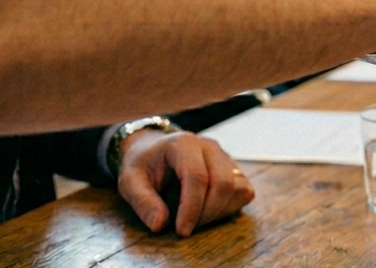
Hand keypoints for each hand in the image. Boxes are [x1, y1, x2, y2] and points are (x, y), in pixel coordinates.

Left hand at [117, 130, 254, 235]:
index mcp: (183, 144)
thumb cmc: (142, 165)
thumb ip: (143, 202)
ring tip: (196, 217)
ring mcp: (225, 155)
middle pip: (223, 183)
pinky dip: (231, 205)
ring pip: (237, 187)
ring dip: (219, 210)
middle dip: (207, 212)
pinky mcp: (233, 168)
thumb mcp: (130, 181)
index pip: (197, 177)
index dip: (192, 207)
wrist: (153, 149)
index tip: (182, 230)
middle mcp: (209, 146)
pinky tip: (209, 210)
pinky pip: (244, 190)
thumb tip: (160, 224)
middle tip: (188, 228)